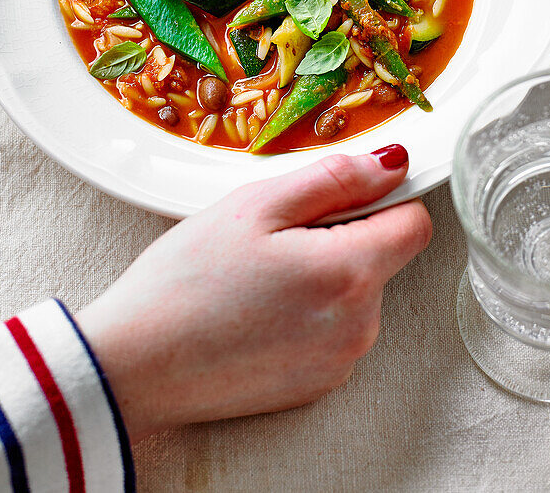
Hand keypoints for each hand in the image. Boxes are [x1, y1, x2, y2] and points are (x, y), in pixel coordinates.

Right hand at [77, 145, 430, 441]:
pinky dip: (307, 313)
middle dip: (341, 235)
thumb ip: (334, 179)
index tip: (343, 192)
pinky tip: (256, 309)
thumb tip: (392, 162)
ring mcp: (339, 363)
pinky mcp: (316, 386)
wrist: (135, 366)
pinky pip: (334, 332)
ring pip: (356, 294)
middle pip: (381, 257)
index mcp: (349, 273)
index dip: (384, 197)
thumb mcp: (256, 207)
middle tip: (274, 235)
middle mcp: (359, 326)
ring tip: (258, 275)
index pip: (415, 223)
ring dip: (323, 274)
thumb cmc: (185, 282)